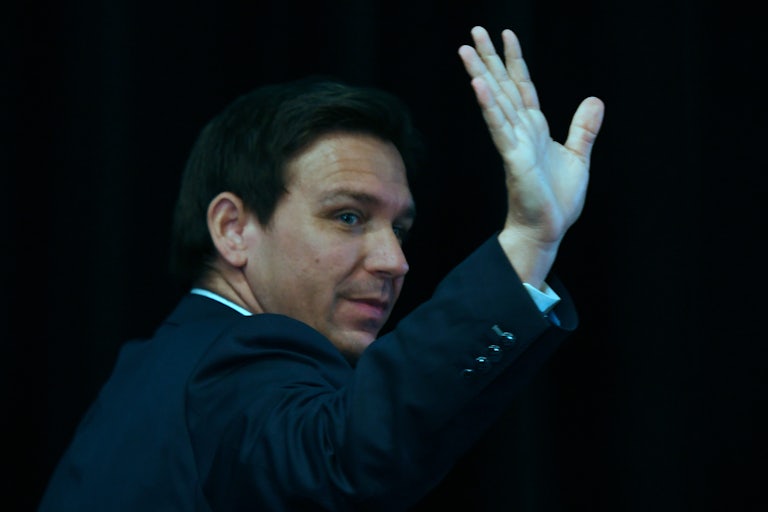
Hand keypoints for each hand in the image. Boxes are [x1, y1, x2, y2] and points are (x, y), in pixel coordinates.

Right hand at [458, 26, 603, 284]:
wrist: (548, 229)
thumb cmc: (557, 199)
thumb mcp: (579, 157)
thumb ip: (584, 128)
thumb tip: (595, 100)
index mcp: (534, 128)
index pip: (522, 86)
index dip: (515, 60)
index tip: (505, 35)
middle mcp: (521, 130)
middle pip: (503, 86)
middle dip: (488, 58)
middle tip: (474, 32)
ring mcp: (514, 142)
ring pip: (496, 100)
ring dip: (481, 73)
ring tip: (465, 50)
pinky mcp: (513, 158)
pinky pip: (499, 127)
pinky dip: (490, 106)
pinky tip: (479, 85)